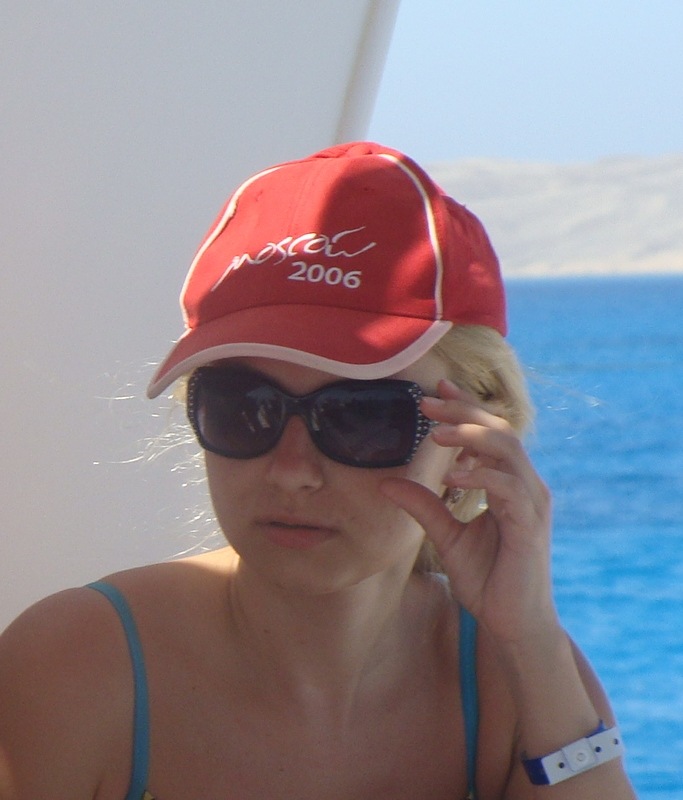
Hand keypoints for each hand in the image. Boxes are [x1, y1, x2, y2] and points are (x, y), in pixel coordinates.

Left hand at [381, 378, 558, 643]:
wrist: (512, 623)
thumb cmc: (487, 578)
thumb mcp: (447, 536)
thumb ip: (424, 506)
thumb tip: (386, 482)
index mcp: (508, 482)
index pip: (489, 431)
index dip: (465, 405)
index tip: (435, 387)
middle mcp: (525, 484)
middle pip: (499, 429)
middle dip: (463, 410)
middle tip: (427, 401)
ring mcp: (532, 502)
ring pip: (507, 448)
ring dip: (471, 434)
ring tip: (437, 433)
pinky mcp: (530, 524)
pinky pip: (509, 488)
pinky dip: (481, 476)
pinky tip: (454, 476)